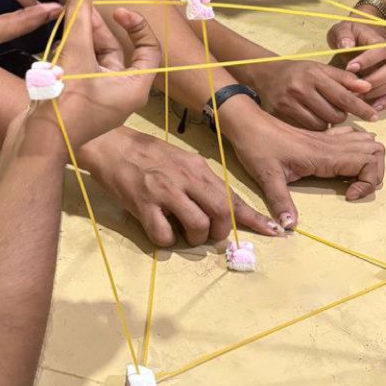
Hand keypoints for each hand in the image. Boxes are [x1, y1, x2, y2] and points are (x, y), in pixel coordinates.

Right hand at [49, 0, 159, 147]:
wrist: (38, 140)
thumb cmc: (66, 102)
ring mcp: (100, 99)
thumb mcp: (75, 56)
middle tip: (79, 8)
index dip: (137, 26)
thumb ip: (79, 22)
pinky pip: (83, 70)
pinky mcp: (81, 101)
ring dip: (82, 39)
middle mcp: (122, 94)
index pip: (149, 50)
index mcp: (134, 88)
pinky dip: (73, 54)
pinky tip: (58, 42)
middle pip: (117, 51)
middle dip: (98, 28)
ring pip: (96, 59)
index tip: (117, 11)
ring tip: (66, 20)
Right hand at [84, 126, 281, 246]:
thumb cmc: (148, 155)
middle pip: (221, 213)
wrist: (111, 146)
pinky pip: (164, 235)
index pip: (232, 197)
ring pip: (197, 226)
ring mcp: (165, 192)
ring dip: (193, 237)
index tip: (274, 232)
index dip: (254, 218)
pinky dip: (165, 240)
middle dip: (219, 232)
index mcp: (199, 169)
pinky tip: (159, 229)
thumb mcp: (182, 162)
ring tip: (181, 231)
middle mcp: (187, 179)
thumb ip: (201, 183)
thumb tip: (222, 206)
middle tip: (208, 235)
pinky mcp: (144, 205)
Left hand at [228, 108, 385, 227]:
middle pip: (375, 151)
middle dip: (374, 174)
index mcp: (323, 155)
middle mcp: (330, 144)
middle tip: (355, 190)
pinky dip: (358, 149)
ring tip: (353, 179)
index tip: (348, 196)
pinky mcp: (321, 136)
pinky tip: (343, 164)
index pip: (367, 161)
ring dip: (369, 161)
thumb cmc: (256, 147)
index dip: (368, 182)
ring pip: (368, 142)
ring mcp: (327, 138)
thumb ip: (280, 201)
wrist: (246, 122)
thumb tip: (289, 226)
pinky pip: (353, 136)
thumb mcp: (266, 177)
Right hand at [250, 58, 377, 129]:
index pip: (343, 96)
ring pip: (321, 124)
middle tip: (339, 110)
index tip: (374, 117)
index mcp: (313, 75)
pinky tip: (313, 119)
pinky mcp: (280, 115)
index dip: (361, 108)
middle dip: (342, 115)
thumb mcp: (321, 69)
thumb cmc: (300, 72)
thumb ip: (345, 79)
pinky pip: (307, 129)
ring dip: (328, 123)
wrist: (267, 74)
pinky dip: (315, 127)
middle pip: (333, 114)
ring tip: (325, 114)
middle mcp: (300, 89)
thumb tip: (367, 88)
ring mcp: (288, 103)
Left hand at [328, 20, 385, 114]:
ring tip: (358, 98)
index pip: (382, 51)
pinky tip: (370, 109)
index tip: (350, 67)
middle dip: (375, 79)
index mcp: (381, 43)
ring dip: (377, 93)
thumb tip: (346, 45)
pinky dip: (384, 103)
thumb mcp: (342, 30)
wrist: (356, 42)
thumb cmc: (350, 36)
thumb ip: (343, 35)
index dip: (368, 60)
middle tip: (355, 87)